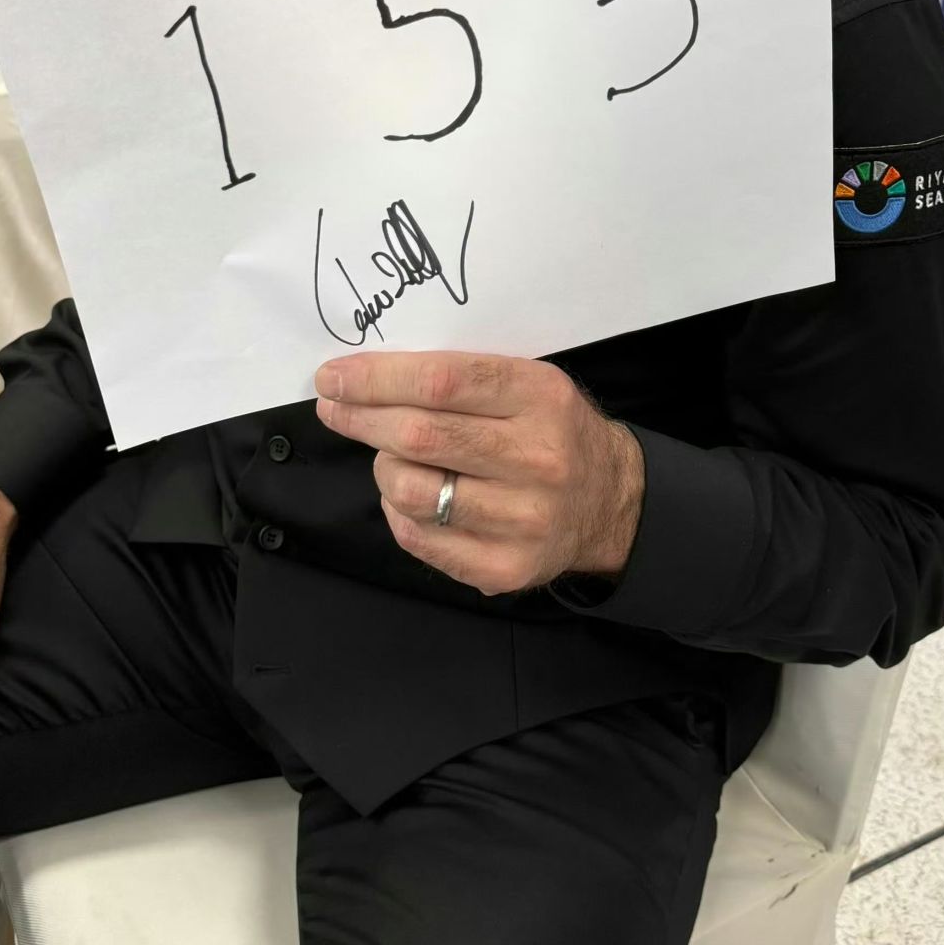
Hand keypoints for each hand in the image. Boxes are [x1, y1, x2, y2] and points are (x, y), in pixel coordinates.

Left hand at [314, 352, 644, 596]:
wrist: (610, 502)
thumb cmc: (552, 430)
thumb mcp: (528, 383)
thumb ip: (462, 377)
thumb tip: (367, 377)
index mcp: (542, 398)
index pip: (443, 382)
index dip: (377, 379)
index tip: (333, 377)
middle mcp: (538, 459)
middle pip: (420, 436)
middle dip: (361, 418)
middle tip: (334, 408)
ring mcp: (524, 520)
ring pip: (412, 491)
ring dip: (383, 468)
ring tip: (392, 457)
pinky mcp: (506, 567)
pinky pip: (420, 538)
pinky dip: (398, 512)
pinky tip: (411, 495)